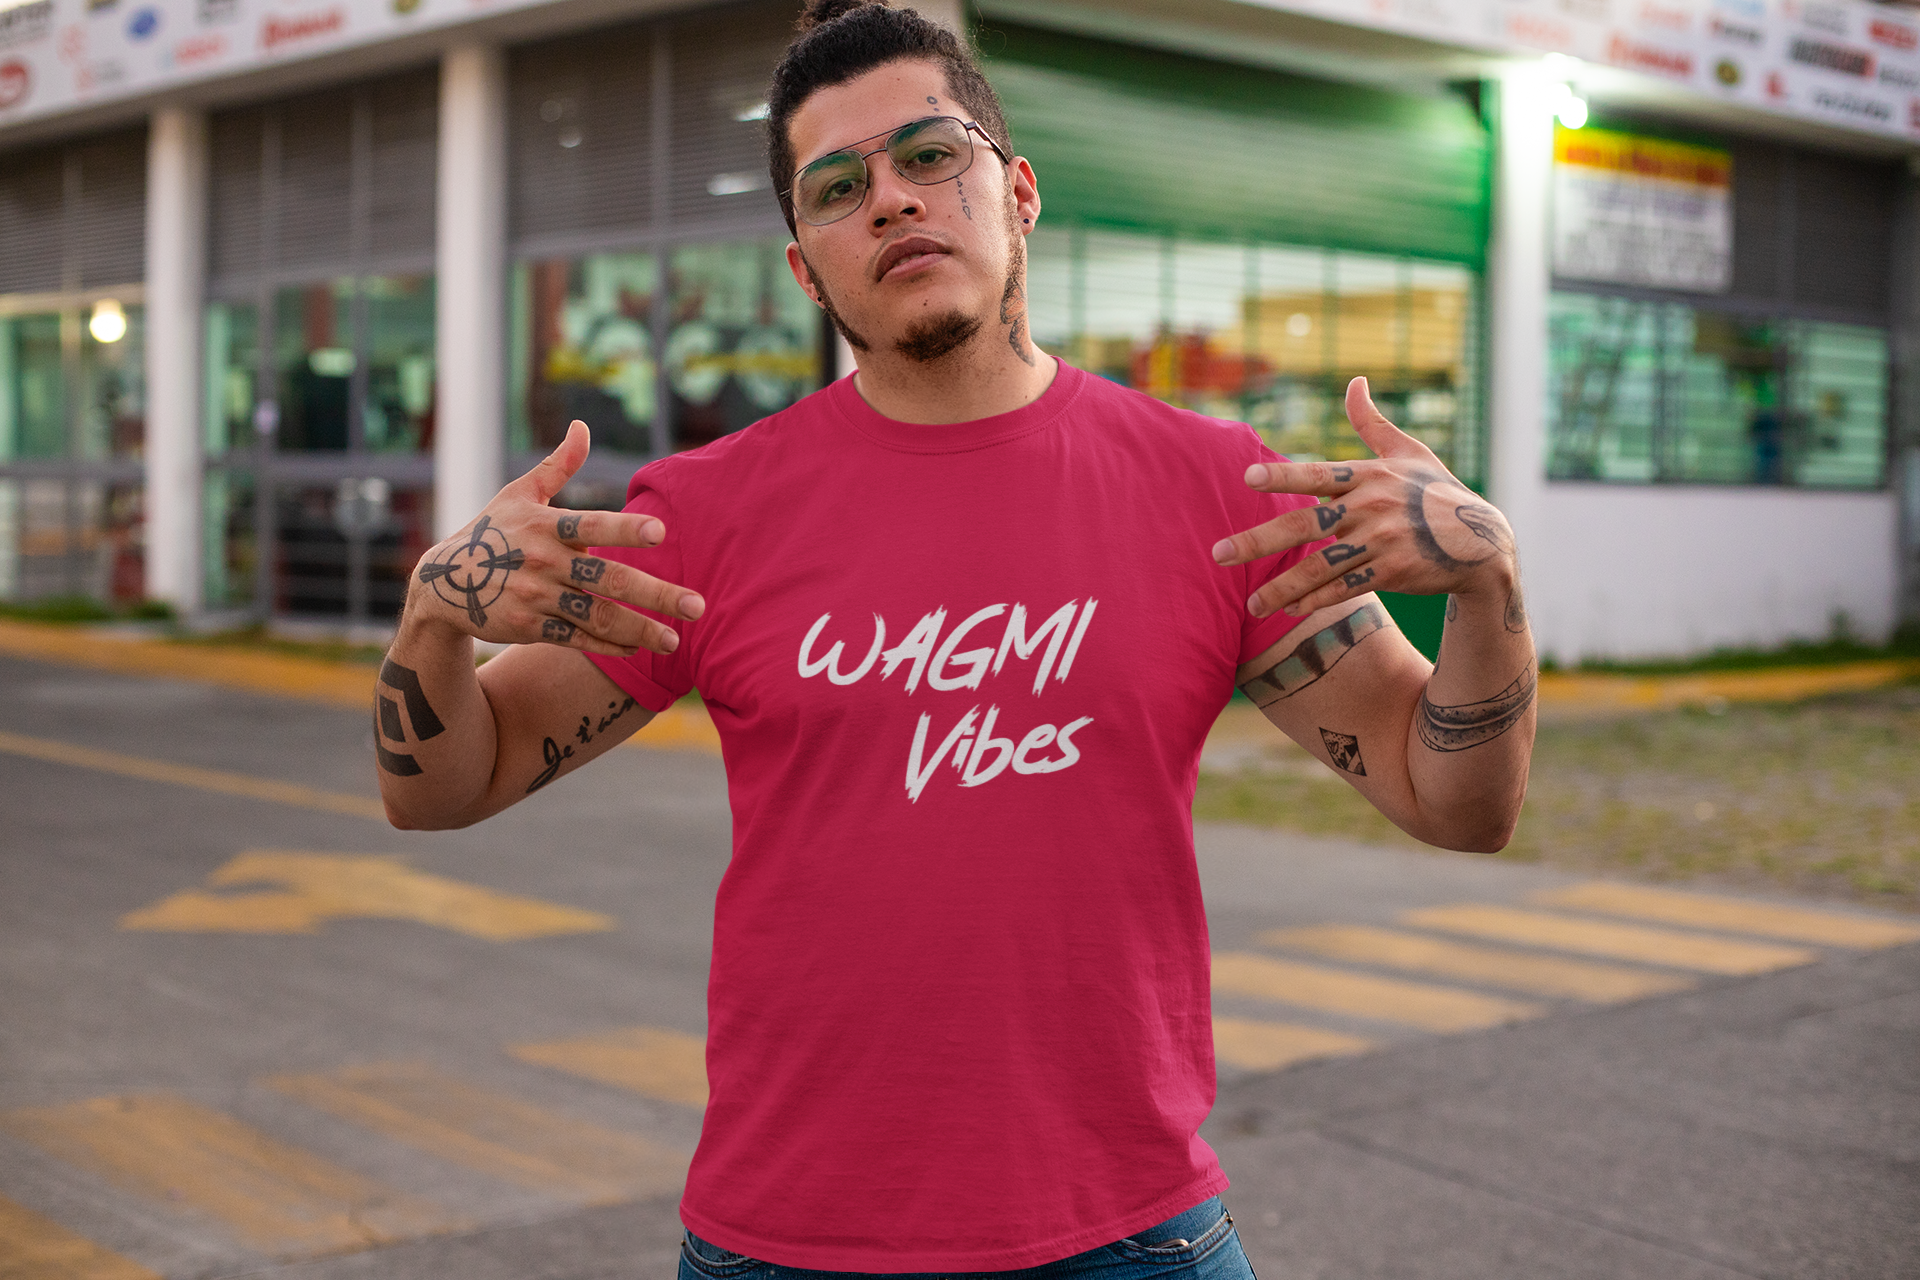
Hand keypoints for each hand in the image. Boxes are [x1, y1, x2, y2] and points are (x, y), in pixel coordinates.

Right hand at [407, 421, 700, 654]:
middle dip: (655, 594)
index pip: (591, 524)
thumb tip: (583, 426)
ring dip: (639, 630)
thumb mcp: (519, 493)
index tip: (661, 532)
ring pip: (596, 616)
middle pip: (606, 578)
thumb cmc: (492, 531)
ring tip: (674, 640)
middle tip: (698, 606)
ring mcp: (536, 597)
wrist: (443, 583)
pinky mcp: (529, 627)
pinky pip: (576, 640)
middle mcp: (543, 562)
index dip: (624, 528)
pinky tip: (638, 650)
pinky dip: (607, 646)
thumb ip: (558, 465)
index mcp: (545, 525)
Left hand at [1212, 377, 1515, 618]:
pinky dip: (1316, 601)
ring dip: (1282, 587)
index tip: (1248, 477)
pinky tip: (1288, 610)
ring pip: (1320, 567)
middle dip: (1258, 541)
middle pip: (1305, 526)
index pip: (1318, 474)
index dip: (1284, 476)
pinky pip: (1345, 590)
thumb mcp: (1409, 451)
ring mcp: (1381, 543)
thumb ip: (1371, 422)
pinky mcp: (1392, 573)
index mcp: (1369, 476)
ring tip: (1251, 603)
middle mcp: (1371, 508)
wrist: (1481, 541)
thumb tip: (1354, 381)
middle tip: (1219, 554)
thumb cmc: (1437, 492)